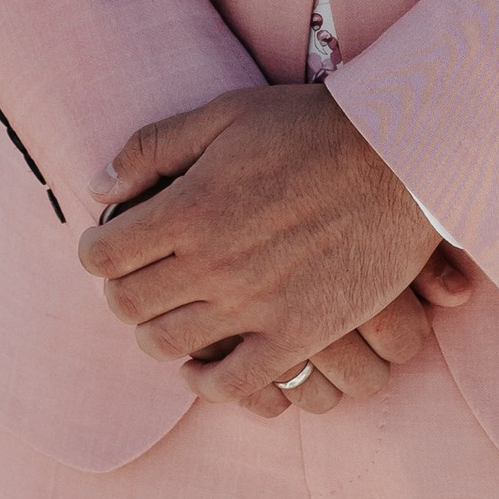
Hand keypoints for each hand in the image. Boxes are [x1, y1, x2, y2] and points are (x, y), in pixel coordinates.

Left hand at [77, 86, 444, 415]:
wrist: (401, 155)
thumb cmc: (310, 127)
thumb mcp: (223, 114)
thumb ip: (153, 147)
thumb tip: (99, 187)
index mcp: (189, 207)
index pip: (104, 255)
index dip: (98, 252)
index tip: (110, 247)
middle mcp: (213, 262)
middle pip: (127, 305)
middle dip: (121, 292)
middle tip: (140, 279)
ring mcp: (256, 305)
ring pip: (167, 347)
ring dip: (157, 333)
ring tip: (172, 314)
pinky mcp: (298, 335)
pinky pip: (231, 385)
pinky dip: (205, 383)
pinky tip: (204, 365)